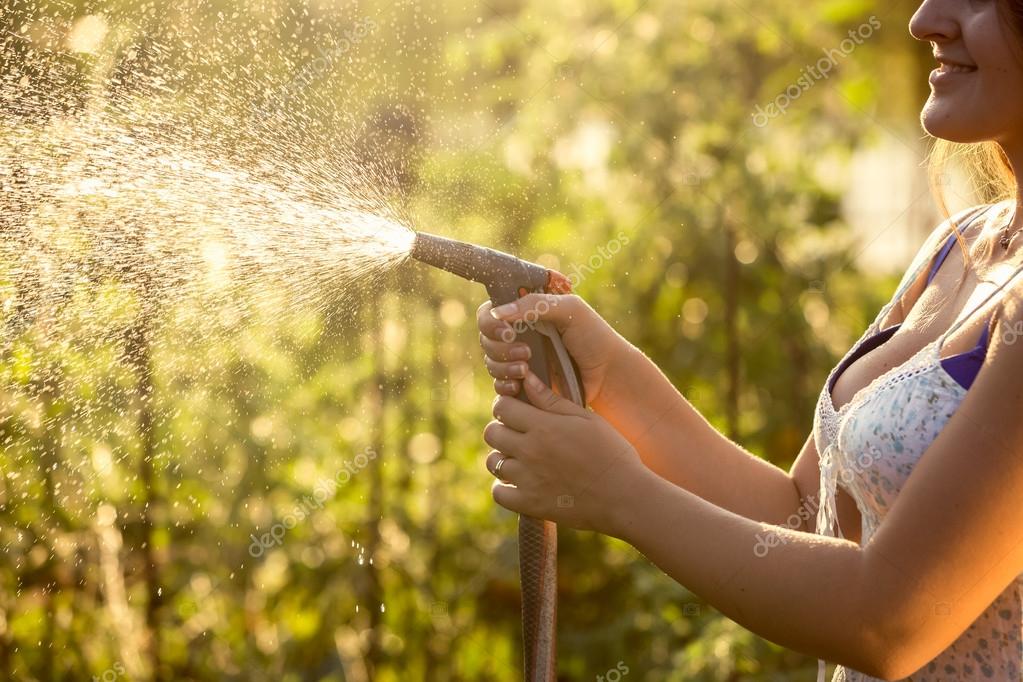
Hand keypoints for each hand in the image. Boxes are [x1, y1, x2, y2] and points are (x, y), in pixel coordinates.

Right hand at [475, 293, 628, 405]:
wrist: (607, 374)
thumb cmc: (593, 336)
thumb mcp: (569, 310)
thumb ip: (534, 304)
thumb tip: (498, 312)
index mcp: (526, 311)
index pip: (490, 312)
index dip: (491, 322)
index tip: (507, 331)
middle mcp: (518, 333)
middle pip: (486, 339)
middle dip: (500, 347)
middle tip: (526, 353)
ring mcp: (519, 358)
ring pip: (491, 362)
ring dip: (503, 366)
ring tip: (527, 369)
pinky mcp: (523, 383)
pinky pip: (499, 385)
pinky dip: (504, 385)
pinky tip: (519, 385)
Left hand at [482, 369, 646, 533]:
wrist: (625, 497)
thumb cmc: (612, 452)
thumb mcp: (586, 419)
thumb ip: (551, 399)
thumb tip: (526, 378)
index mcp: (543, 427)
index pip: (502, 408)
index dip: (506, 405)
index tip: (516, 409)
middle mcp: (530, 452)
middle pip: (491, 433)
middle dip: (502, 427)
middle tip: (518, 432)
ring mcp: (528, 480)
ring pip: (493, 462)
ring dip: (502, 457)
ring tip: (521, 457)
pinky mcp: (530, 505)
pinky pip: (498, 494)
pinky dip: (503, 487)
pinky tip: (518, 482)